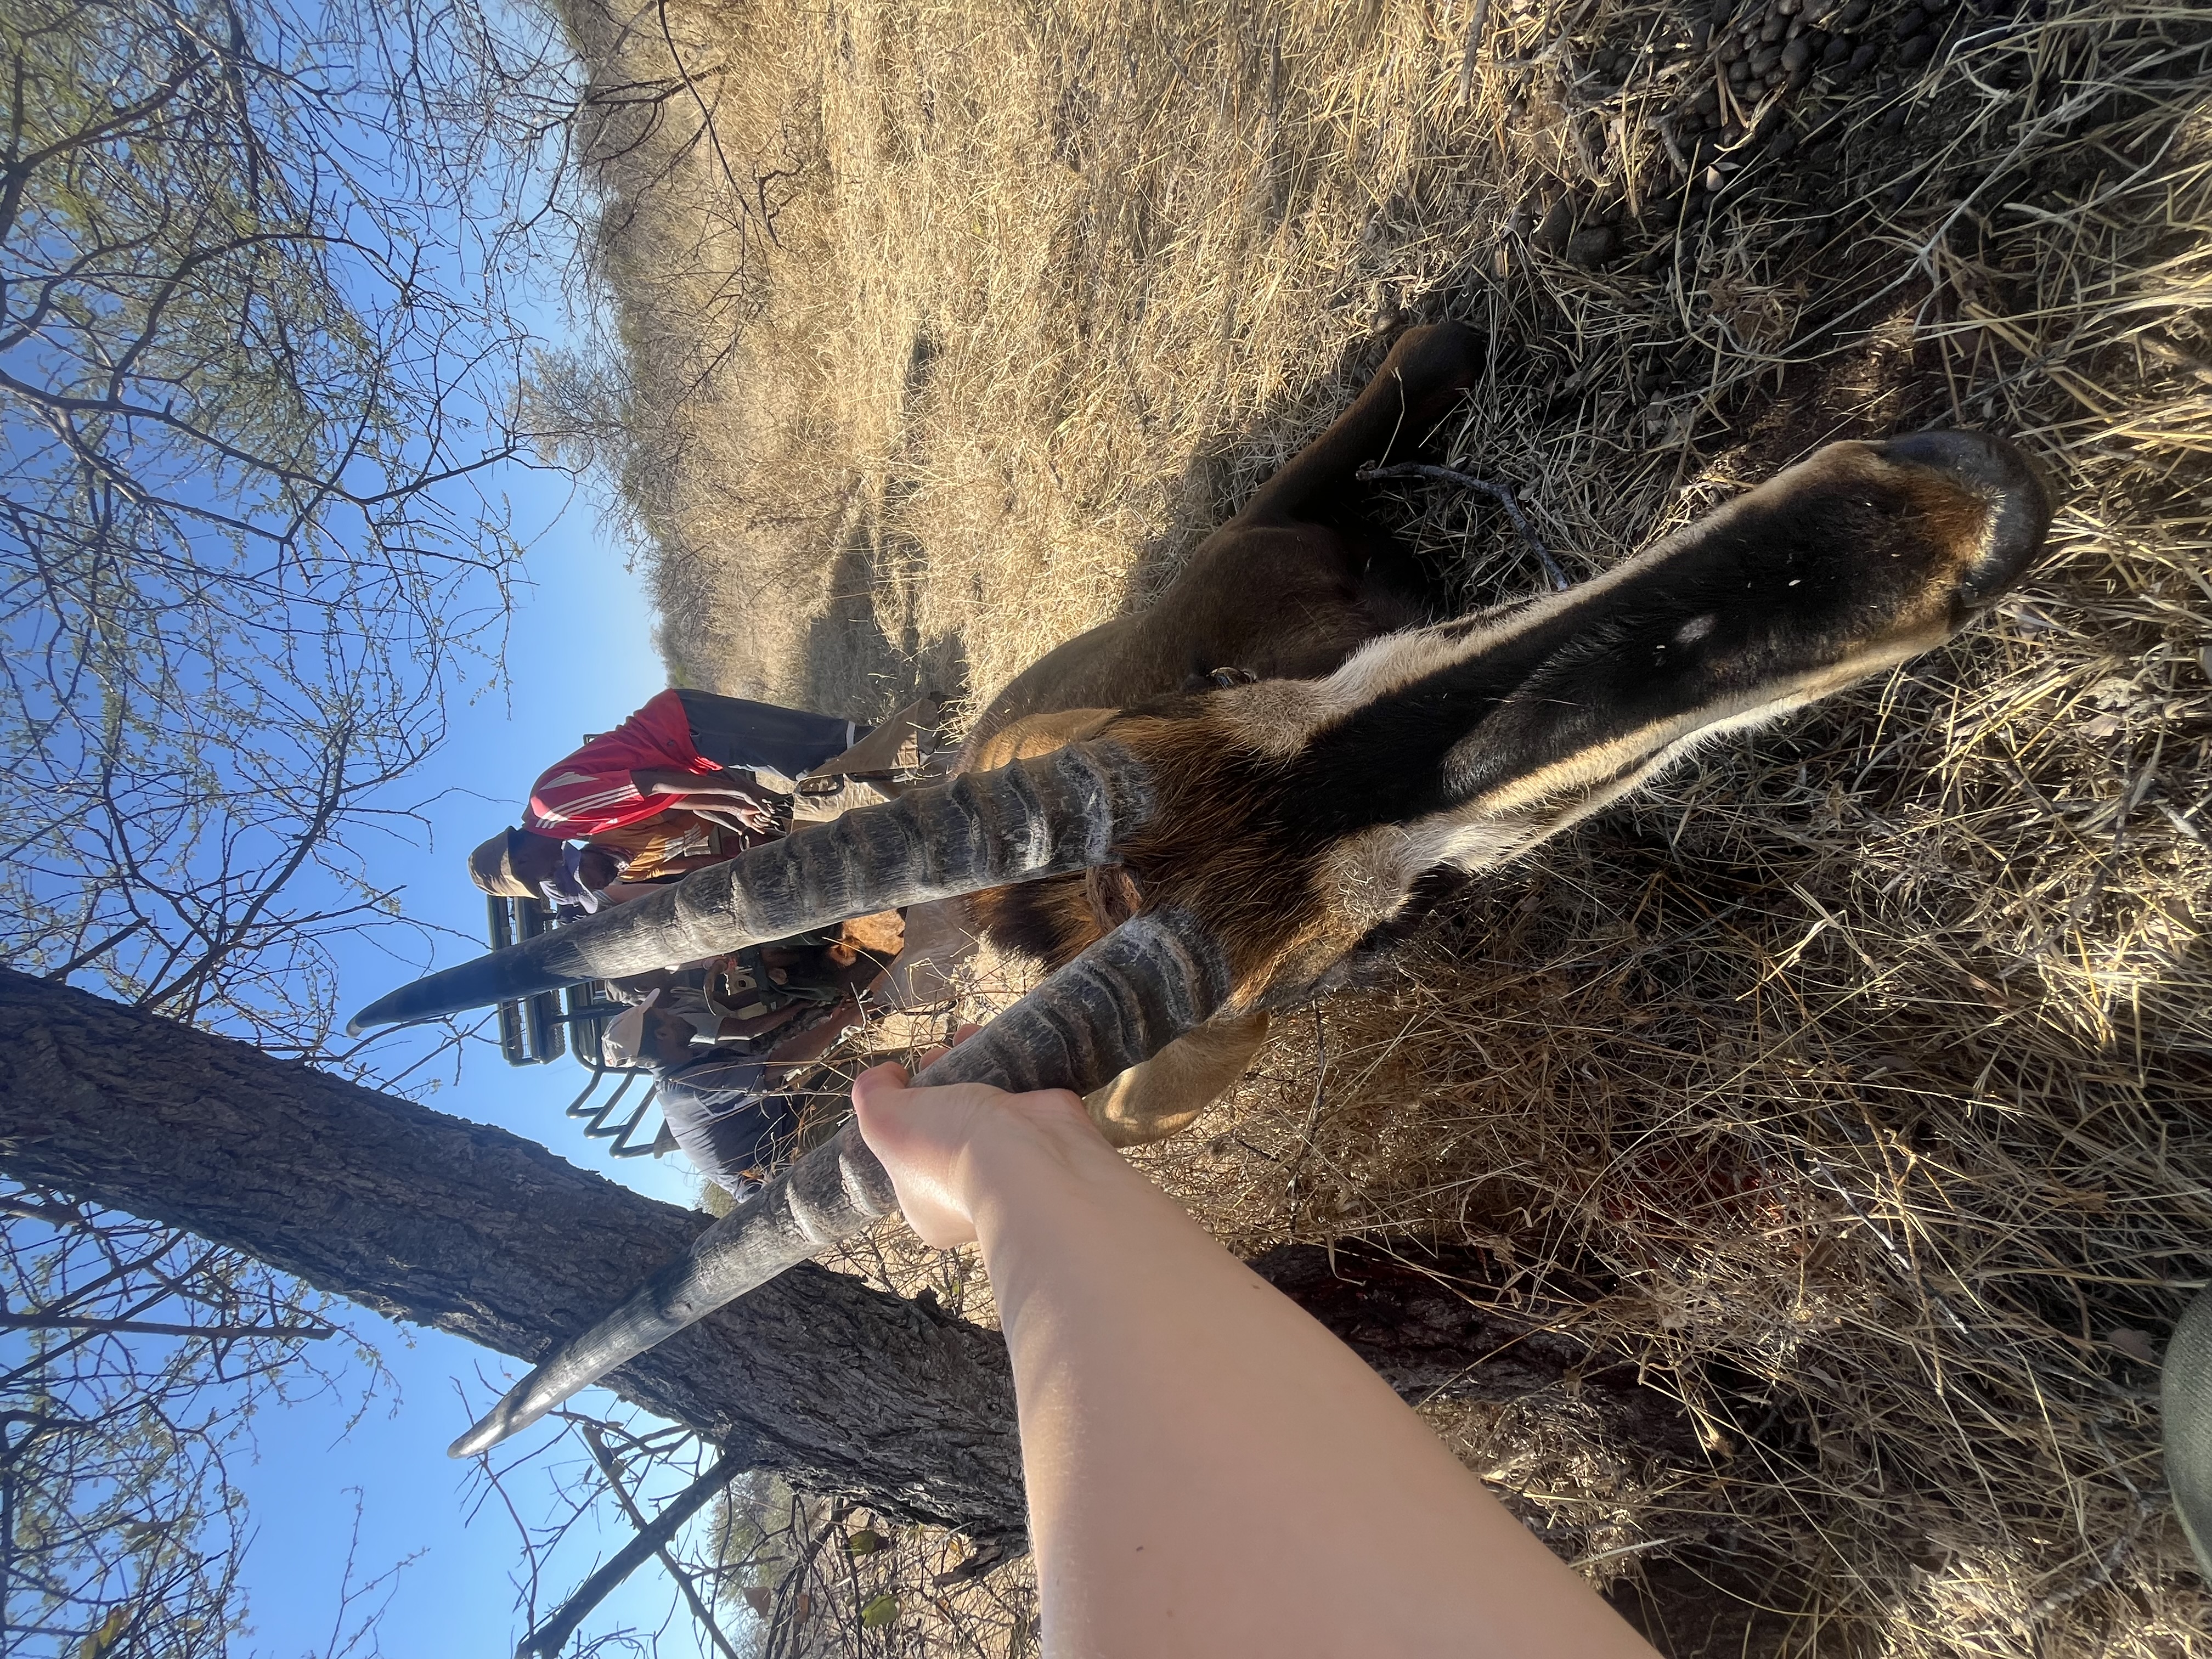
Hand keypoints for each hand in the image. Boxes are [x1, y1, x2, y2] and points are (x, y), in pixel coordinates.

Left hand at [852, 1029, 1094, 1246]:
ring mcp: (1012, 1159)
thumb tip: (882, 1076)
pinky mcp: (1043, 1128)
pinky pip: (1021, 1088)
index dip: (903, 1115)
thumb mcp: (884, 1123)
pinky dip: (1009, 1061)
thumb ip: (872, 1097)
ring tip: (962, 1037)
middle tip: (936, 1059)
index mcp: (929, 1202)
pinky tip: (992, 1039)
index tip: (904, 1083)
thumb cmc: (949, 1151)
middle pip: (947, 1123)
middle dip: (938, 1082)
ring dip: (971, 1065)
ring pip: (984, 1104)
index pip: (909, 1156)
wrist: (1028, 1157)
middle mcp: (970, 1187)